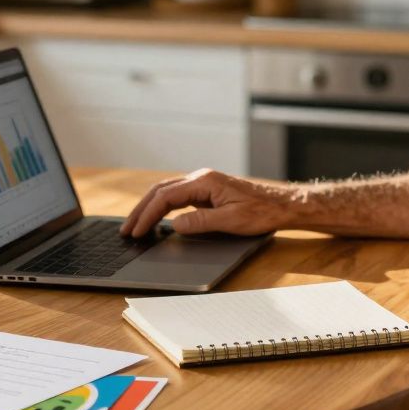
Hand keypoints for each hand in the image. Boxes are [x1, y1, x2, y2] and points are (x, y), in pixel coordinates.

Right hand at [119, 168, 290, 237]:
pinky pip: (178, 197)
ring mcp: (204, 184)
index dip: (148, 215)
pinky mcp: (208, 192)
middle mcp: (201, 179)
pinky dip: (163, 208)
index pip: (166, 197)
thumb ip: (201, 222)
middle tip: (126, 230)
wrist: (282, 205)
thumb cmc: (262, 212)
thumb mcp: (231, 221)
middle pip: (161, 191)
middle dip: (141, 210)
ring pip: (168, 193)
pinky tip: (157, 219)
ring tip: (135, 225)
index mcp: (204, 182)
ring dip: (150, 208)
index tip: (136, 231)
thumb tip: (174, 226)